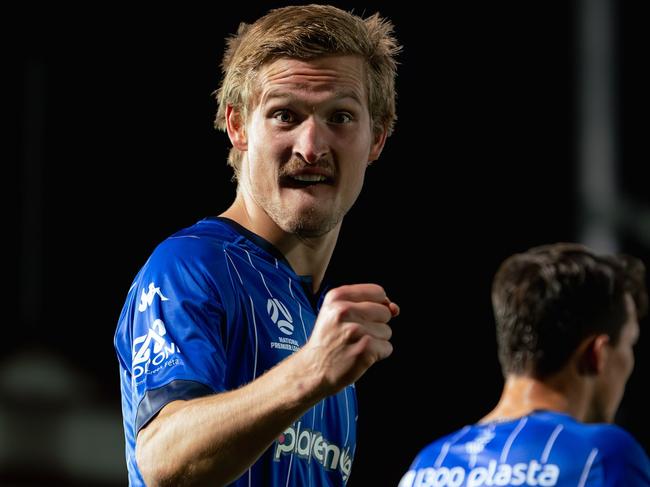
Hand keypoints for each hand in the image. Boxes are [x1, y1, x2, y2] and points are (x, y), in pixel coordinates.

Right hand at [301, 283, 399, 397]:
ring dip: (376, 341)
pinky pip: (388, 348)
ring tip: (355, 345)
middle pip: (385, 312)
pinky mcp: (364, 349)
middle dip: (377, 324)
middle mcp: (344, 310)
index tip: (365, 316)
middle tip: (355, 334)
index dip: (378, 305)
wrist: (313, 369)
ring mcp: (355, 330)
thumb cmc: (329, 340)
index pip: (378, 292)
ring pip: (387, 331)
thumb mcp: (337, 311)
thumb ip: (368, 303)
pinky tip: (360, 355)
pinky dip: (378, 354)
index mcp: (337, 296)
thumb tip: (395, 308)